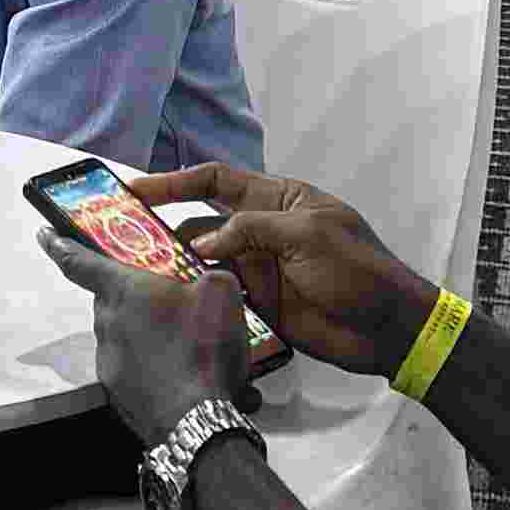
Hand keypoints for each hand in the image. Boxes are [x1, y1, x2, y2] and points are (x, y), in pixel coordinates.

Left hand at [30, 216, 261, 443]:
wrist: (197, 420)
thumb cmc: (202, 351)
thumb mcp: (222, 293)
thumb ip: (208, 276)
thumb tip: (207, 281)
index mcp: (125, 291)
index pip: (80, 261)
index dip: (60, 245)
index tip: (45, 235)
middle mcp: (108, 324)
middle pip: (114, 301)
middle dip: (138, 300)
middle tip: (169, 304)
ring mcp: (110, 361)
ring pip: (127, 337)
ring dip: (152, 338)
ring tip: (191, 349)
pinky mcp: (118, 393)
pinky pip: (137, 370)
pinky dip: (158, 370)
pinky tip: (189, 375)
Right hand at [135, 161, 436, 383]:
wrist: (388, 328)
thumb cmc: (356, 269)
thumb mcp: (307, 235)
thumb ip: (250, 230)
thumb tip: (200, 244)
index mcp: (278, 200)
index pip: (217, 181)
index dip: (175, 182)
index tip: (135, 190)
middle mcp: (261, 231)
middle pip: (202, 222)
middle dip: (164, 228)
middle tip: (121, 239)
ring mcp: (258, 270)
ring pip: (204, 262)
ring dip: (174, 266)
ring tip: (136, 274)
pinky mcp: (258, 306)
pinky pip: (218, 296)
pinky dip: (195, 297)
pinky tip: (168, 303)